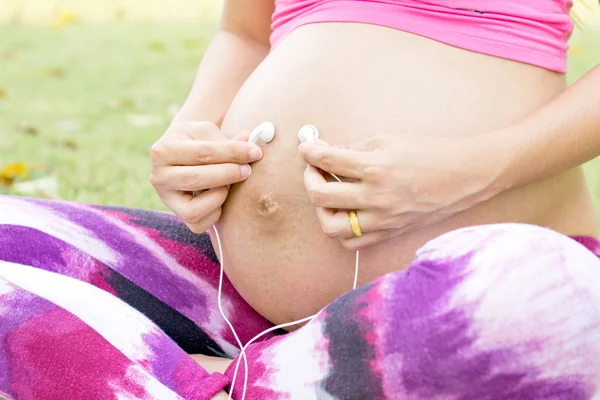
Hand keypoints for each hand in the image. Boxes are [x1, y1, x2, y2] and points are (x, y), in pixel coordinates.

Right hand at [150, 120, 262, 232]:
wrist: (185, 153)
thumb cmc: (199, 140)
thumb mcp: (209, 132)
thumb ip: (229, 141)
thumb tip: (253, 149)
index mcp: (163, 150)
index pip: (203, 153)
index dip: (232, 153)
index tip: (255, 152)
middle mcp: (158, 177)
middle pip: (196, 179)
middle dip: (228, 175)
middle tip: (248, 170)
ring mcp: (166, 199)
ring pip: (194, 209)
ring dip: (220, 196)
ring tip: (231, 183)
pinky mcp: (178, 215)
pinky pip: (199, 223)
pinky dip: (216, 212)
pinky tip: (222, 195)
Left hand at [298, 134, 503, 249]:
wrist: (466, 176)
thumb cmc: (430, 153)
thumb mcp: (390, 140)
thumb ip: (355, 148)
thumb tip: (327, 153)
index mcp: (375, 168)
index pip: (327, 161)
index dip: (310, 153)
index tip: (307, 149)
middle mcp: (376, 197)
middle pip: (320, 196)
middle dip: (309, 179)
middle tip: (314, 169)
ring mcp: (382, 219)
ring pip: (331, 226)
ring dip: (321, 209)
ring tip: (327, 194)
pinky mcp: (389, 232)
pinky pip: (352, 241)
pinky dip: (341, 229)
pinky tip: (345, 212)